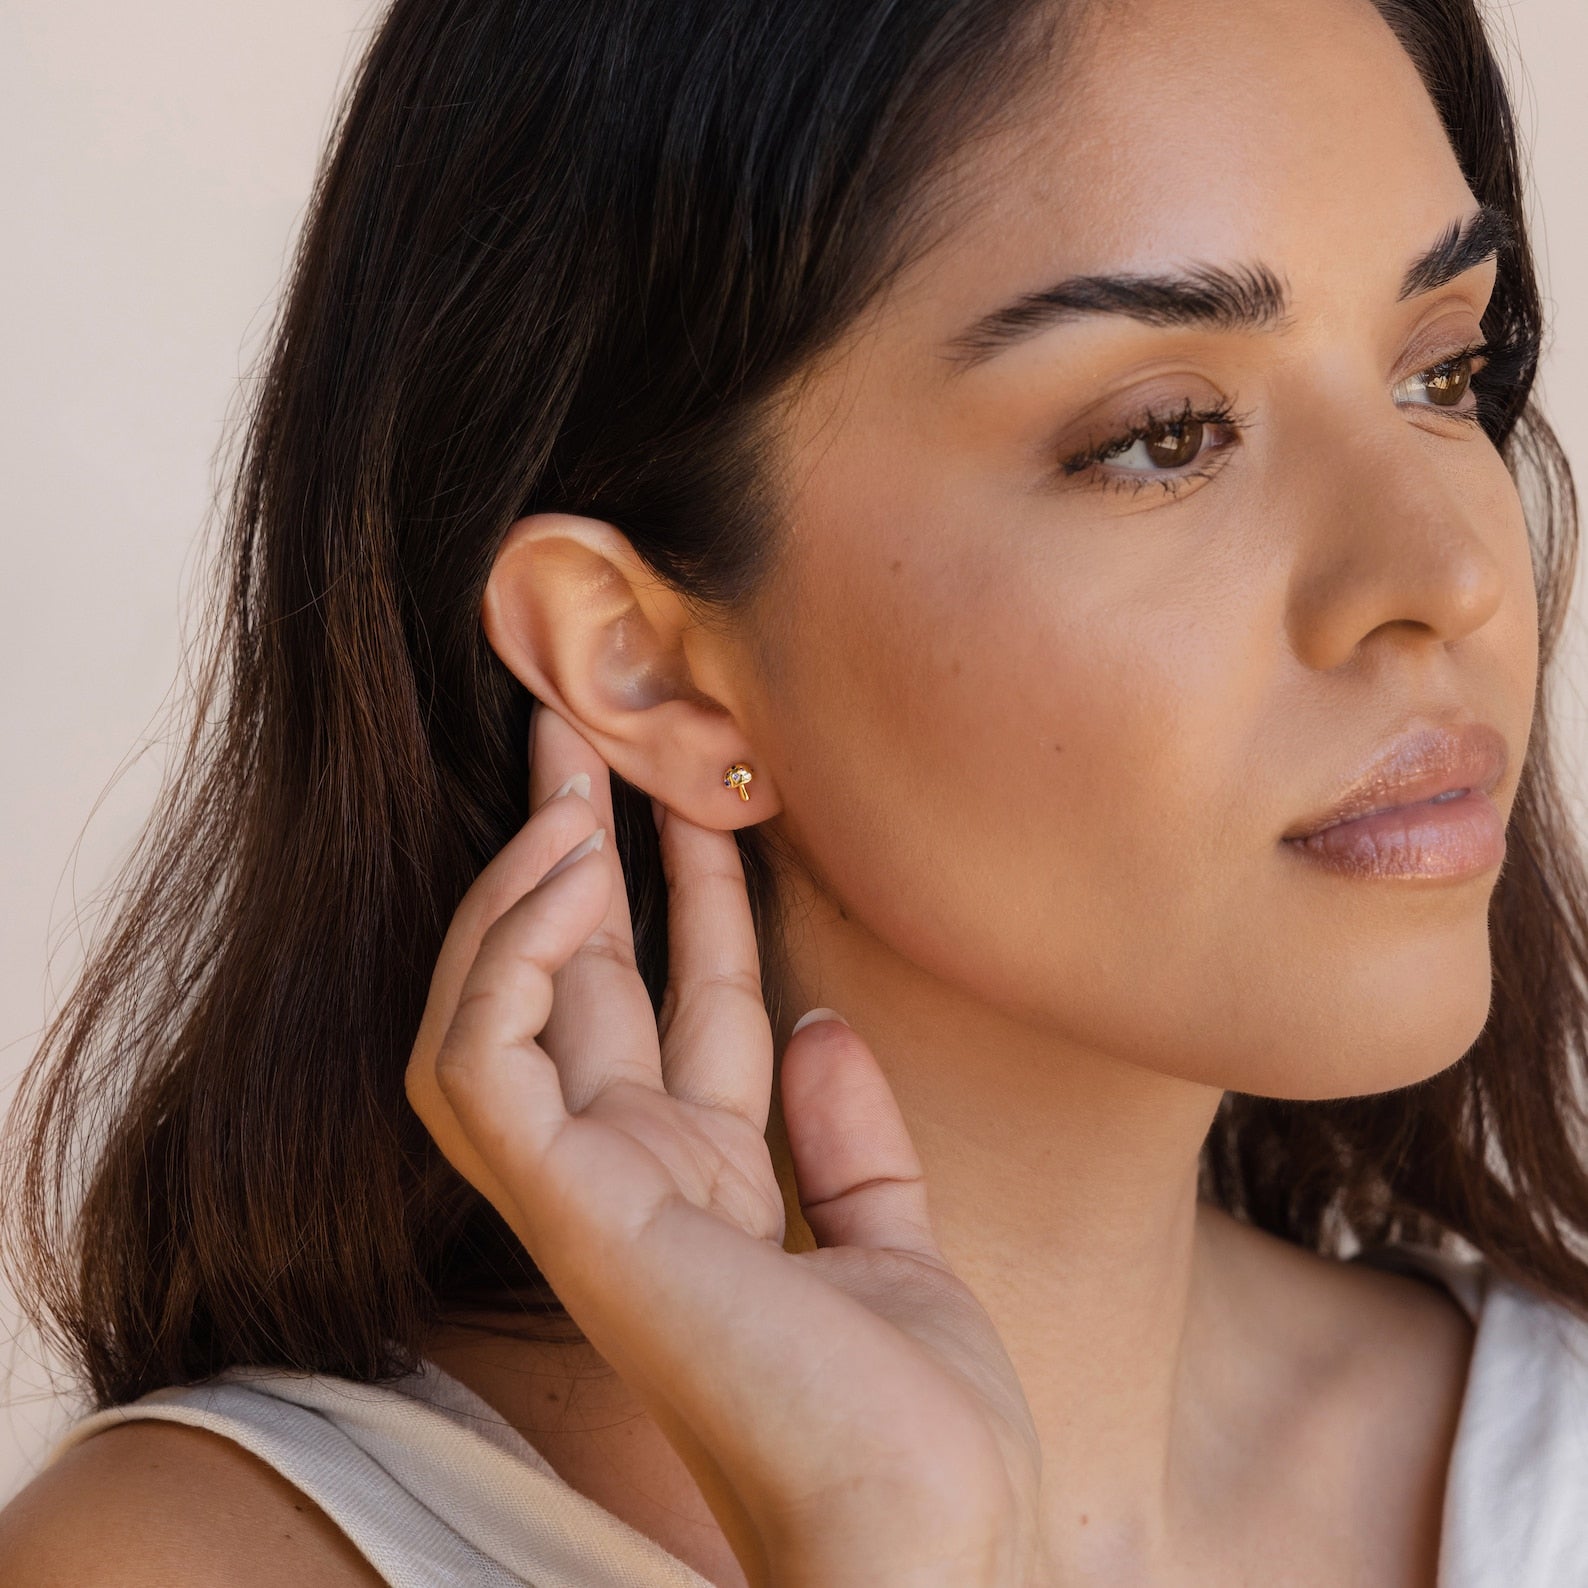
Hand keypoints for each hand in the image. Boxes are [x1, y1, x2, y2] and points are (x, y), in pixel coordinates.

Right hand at [405, 701, 1045, 1587]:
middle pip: (584, 980)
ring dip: (526, 889)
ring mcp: (588, 1191)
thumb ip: (847, 1132)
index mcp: (709, 1181)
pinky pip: (486, 1062)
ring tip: (569, 780)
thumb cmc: (918, 1416)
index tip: (703, 797)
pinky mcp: (564, 1209)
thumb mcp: (891, 1233)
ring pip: (501, 1007)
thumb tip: (822, 1018)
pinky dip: (508, 961)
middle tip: (579, 734)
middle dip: (579, 853)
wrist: (927, 1527)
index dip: (691, 896)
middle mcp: (636, 1174)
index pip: (683, 1004)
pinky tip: (565, 875)